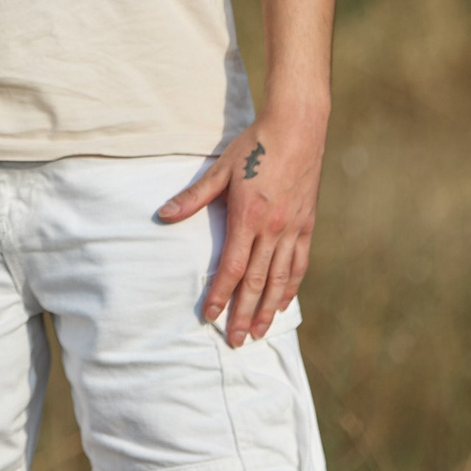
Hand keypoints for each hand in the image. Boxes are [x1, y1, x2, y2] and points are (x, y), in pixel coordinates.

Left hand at [158, 104, 326, 347]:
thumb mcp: (219, 169)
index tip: (211, 316)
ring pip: (281, 279)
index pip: (232, 267)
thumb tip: (163, 215)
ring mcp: (294, 229)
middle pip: (257, 282)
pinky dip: (291, 286)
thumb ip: (193, 197)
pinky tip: (284, 302)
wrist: (297, 129)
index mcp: (248, 218)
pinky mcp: (307, 225)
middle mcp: (273, 230)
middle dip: (245, 314)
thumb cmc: (254, 146)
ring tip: (260, 333)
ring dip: (269, 309)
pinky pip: (299, 264)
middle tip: (236, 341)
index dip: (221, 295)